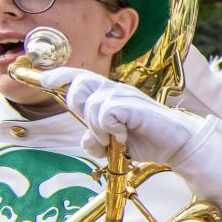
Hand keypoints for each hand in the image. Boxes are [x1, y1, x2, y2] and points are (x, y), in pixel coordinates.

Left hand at [38, 67, 201, 164]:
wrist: (179, 145)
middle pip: (79, 83)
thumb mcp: (115, 142)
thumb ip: (97, 139)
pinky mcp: (132, 105)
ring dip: (97, 129)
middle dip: (77, 106)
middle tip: (96, 128)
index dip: (58, 76)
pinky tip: (123, 138)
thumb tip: (86, 142)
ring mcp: (125, 95)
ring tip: (115, 140)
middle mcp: (116, 89)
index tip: (42, 80)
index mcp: (111, 93)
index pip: (79, 76)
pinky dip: (110, 130)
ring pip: (91, 105)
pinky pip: (105, 114)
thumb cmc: (150, 139)